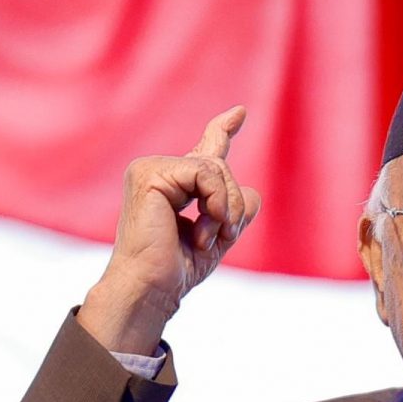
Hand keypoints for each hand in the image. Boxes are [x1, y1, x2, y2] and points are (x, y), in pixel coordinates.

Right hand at [80, 108, 259, 355]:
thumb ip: (234, 211)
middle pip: (220, 166)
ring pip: (215, 169)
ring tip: (209, 237)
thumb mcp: (218, 236)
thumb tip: (253, 193)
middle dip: (232, 203)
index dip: (222, 130)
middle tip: (224, 235)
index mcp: (172, 184)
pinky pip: (205, 173)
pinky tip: (204, 228)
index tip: (240, 113)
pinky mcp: (150, 174)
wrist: (151, 288)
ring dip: (225, 208)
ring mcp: (150, 169)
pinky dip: (216, 202)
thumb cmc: (177, 269)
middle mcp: (158, 171)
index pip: (203, 151)